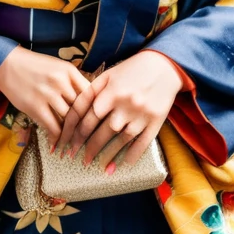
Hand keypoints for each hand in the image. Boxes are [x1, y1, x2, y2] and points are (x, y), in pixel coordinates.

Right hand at [0, 46, 90, 145]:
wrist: (7, 64)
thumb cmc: (35, 66)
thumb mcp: (58, 67)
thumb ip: (73, 81)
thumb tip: (90, 102)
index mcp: (69, 71)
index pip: (91, 93)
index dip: (95, 109)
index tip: (96, 121)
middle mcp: (61, 82)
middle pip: (81, 109)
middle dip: (84, 126)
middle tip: (86, 138)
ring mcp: (48, 94)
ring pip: (68, 120)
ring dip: (70, 134)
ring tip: (72, 144)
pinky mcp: (35, 106)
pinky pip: (52, 126)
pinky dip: (55, 138)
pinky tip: (55, 145)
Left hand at [55, 50, 182, 170]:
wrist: (164, 65)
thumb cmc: (132, 69)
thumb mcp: (109, 75)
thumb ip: (91, 91)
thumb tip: (75, 112)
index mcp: (112, 91)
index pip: (89, 116)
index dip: (77, 132)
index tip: (70, 144)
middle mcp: (126, 103)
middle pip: (104, 131)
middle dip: (91, 147)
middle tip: (81, 159)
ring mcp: (142, 114)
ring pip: (122, 140)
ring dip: (109, 155)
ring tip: (100, 167)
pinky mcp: (156, 121)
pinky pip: (143, 142)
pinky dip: (133, 154)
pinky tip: (124, 164)